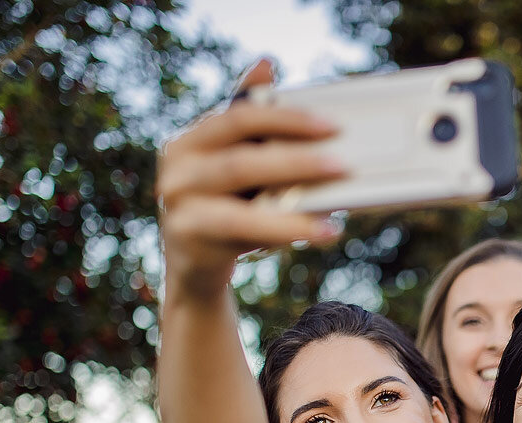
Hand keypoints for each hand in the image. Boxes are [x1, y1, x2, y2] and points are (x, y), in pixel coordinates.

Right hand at [157, 59, 345, 298]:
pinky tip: (319, 231)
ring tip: (335, 212)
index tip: (332, 125)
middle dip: (297, 161)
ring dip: (293, 205)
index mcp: (193, 138)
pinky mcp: (189, 236)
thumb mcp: (237, 160)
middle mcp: (179, 165)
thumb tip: (266, 61)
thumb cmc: (225, 204)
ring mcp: (179, 202)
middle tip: (343, 165)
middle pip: (243, 159)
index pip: (241, 116)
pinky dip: (285, 230)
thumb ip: (251, 120)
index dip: (286, 118)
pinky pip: (242, 230)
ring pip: (242, 201)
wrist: (194, 263)